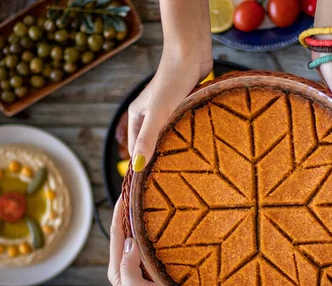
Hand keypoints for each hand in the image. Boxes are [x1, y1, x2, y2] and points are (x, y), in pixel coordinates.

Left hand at [107, 197, 183, 285]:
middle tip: (143, 191)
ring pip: (141, 241)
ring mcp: (141, 271)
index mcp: (118, 268)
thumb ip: (130, 266)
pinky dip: (158, 237)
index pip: (118, 233)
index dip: (120, 211)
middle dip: (133, 212)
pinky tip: (169, 230)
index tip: (127, 190)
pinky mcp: (155, 276)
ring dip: (146, 223)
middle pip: (128, 233)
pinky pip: (154, 251)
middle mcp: (127, 266)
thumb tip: (131, 240)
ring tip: (156, 204)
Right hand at [128, 54, 211, 171]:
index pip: (135, 149)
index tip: (151, 186)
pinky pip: (180, 128)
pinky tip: (196, 149)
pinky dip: (186, 138)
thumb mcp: (158, 113)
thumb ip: (148, 139)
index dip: (142, 166)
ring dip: (173, 149)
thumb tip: (137, 167)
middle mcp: (148, 115)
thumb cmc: (172, 81)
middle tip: (170, 182)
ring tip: (184, 169)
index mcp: (136, 116)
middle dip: (158, 160)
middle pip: (150, 144)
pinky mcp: (182, 107)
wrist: (191, 54)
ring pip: (166, 137)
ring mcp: (165, 111)